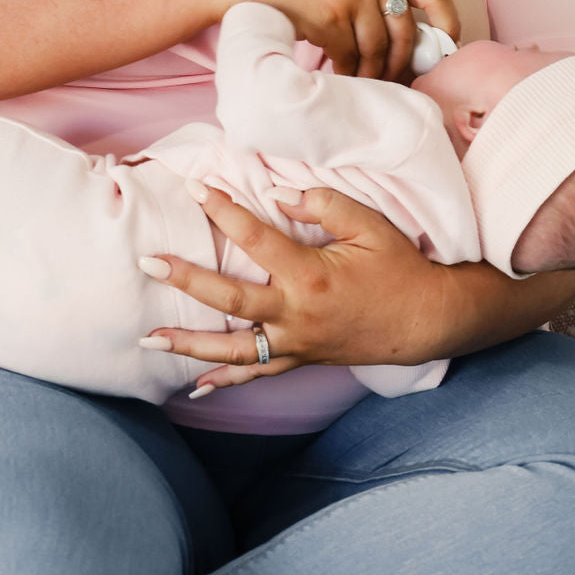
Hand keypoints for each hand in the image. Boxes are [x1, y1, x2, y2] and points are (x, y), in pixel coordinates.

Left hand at [138, 183, 452, 393]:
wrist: (426, 319)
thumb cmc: (399, 265)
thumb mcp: (369, 224)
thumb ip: (322, 204)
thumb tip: (276, 196)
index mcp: (311, 277)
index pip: (256, 239)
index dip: (224, 211)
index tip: (197, 189)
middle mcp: (297, 316)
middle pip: (230, 300)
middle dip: (186, 280)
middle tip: (148, 263)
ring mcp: (297, 343)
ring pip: (233, 350)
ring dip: (189, 343)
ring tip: (149, 338)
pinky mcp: (301, 358)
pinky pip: (257, 374)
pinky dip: (225, 379)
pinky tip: (196, 385)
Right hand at [224, 0, 459, 80]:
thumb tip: (407, 41)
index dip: (447, 24)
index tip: (447, 47)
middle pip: (405, 32)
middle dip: (402, 64)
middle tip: (395, 82)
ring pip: (378, 50)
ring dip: (372, 74)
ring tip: (362, 83)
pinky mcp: (331, 16)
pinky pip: (349, 56)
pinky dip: (346, 72)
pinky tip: (337, 75)